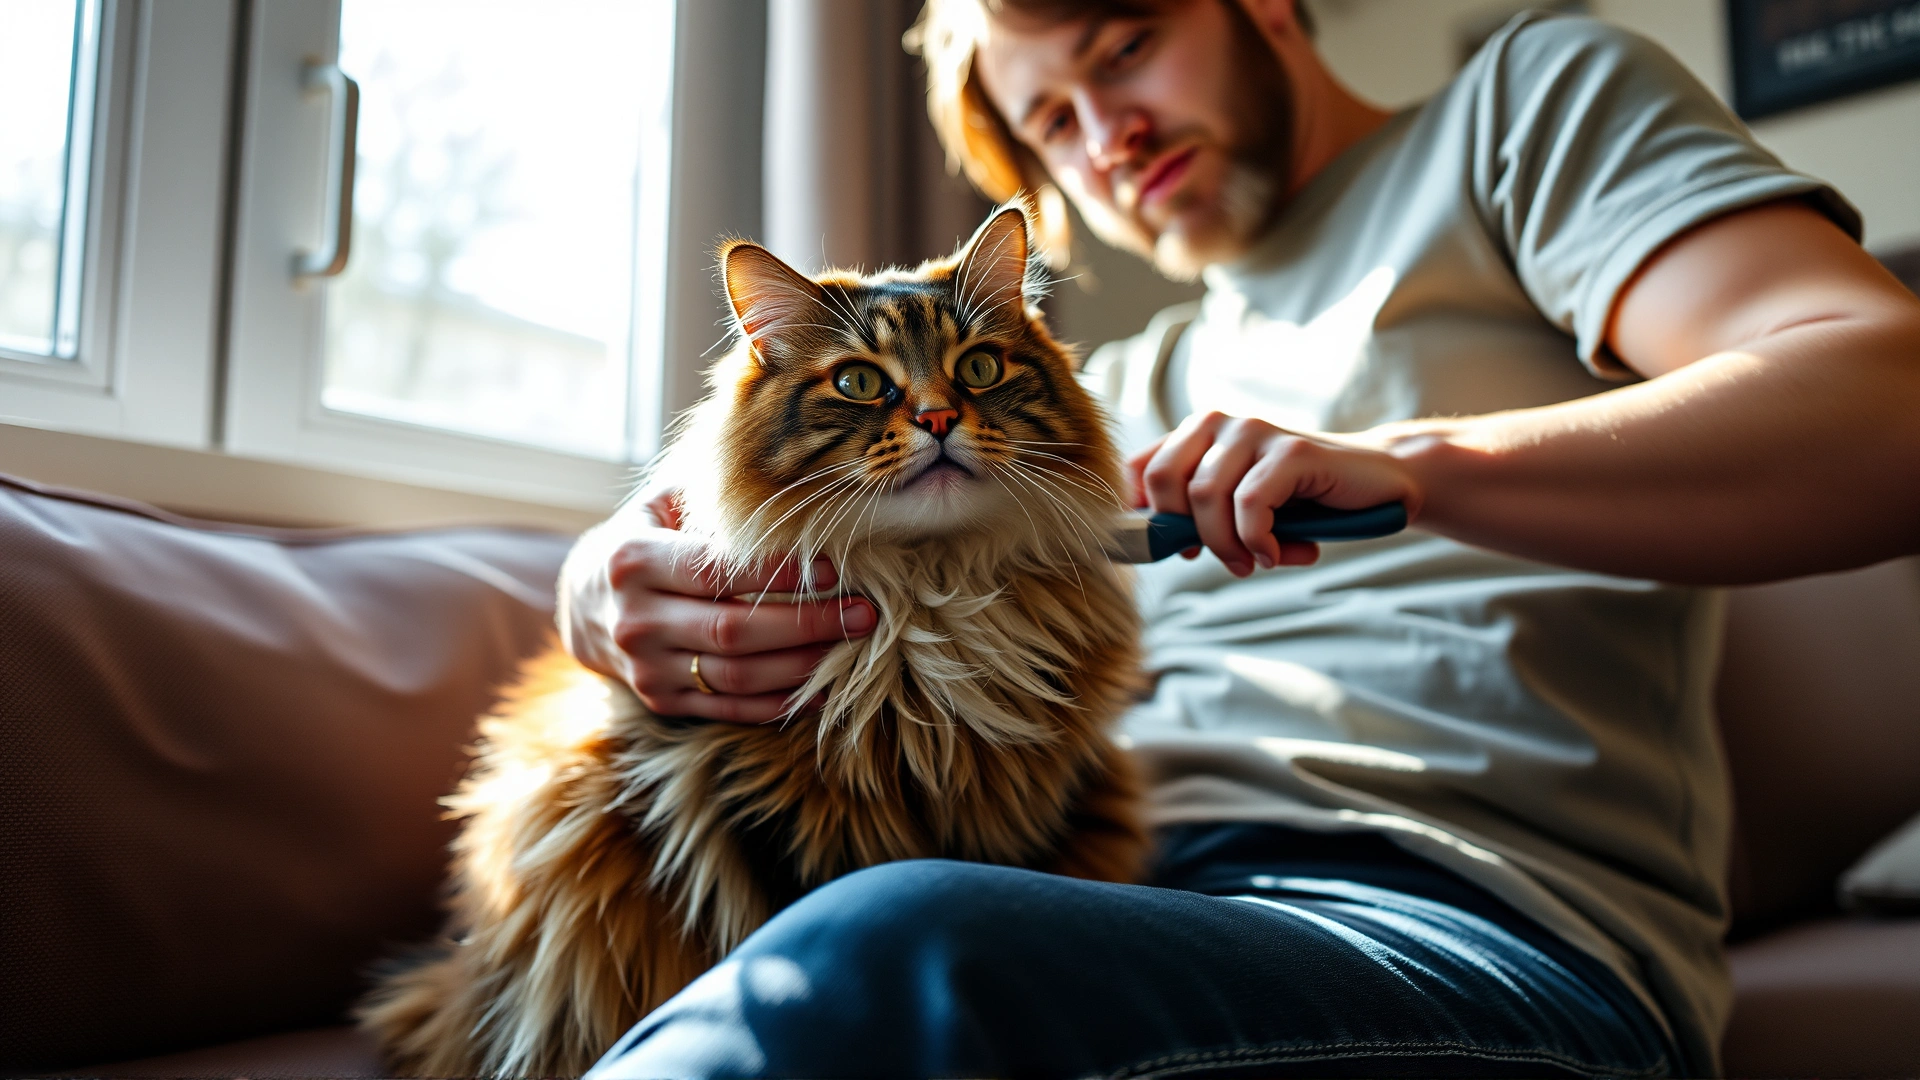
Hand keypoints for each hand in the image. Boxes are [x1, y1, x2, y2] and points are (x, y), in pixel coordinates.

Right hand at [559, 486, 874, 722]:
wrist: (586, 603)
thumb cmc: (644, 538)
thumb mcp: (660, 503)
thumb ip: (711, 492)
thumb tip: (785, 469)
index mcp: (634, 560)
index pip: (715, 571)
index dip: (777, 574)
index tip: (833, 570)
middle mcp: (635, 619)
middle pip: (733, 630)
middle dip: (808, 624)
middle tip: (864, 613)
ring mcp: (646, 667)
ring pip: (737, 677)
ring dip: (803, 665)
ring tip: (852, 645)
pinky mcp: (660, 700)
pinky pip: (729, 708)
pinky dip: (779, 702)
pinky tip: (821, 686)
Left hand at [1126, 412, 1420, 576]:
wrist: (1376, 484)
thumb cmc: (1300, 502)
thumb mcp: (1237, 508)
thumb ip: (1195, 516)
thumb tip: (1152, 542)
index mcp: (1197, 434)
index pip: (1138, 469)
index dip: (1143, 515)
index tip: (1171, 549)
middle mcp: (1219, 423)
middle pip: (1162, 480)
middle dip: (1184, 532)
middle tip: (1222, 559)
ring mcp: (1255, 431)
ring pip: (1204, 496)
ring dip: (1226, 544)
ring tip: (1252, 562)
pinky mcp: (1291, 450)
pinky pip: (1249, 504)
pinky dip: (1256, 540)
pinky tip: (1275, 554)